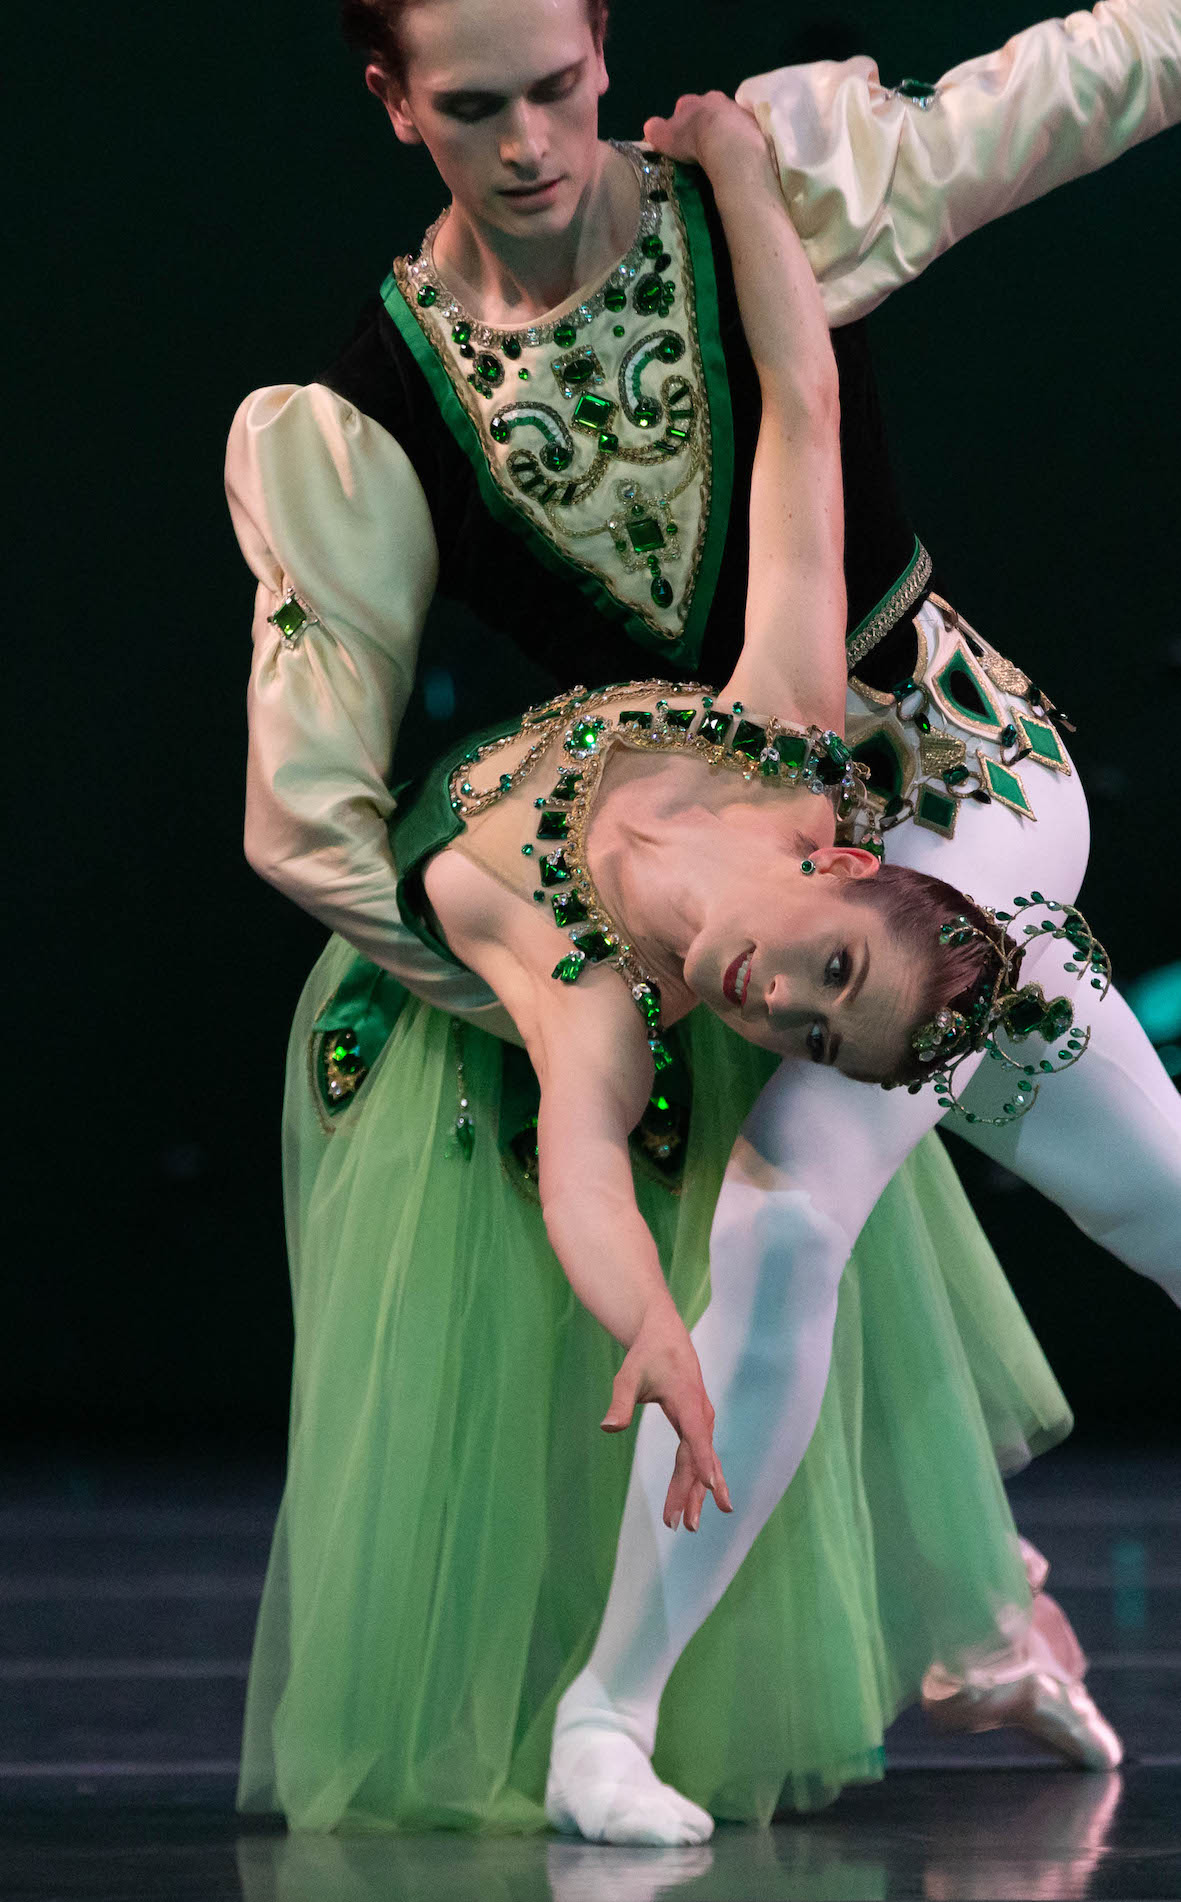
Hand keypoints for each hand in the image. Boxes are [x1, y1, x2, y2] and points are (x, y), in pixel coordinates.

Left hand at [601, 1300, 732, 1531]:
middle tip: (682, 1525)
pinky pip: (698, 1455)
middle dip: (690, 1493)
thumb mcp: (628, 1376)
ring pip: (700, 1461)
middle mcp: (700, 1414)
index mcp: (688, 1401)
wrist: (664, 1335)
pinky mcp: (697, 1423)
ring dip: (694, 1492)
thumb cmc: (646, 1355)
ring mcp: (701, 1420)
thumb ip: (620, 1402)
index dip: (704, 1464)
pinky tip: (696, 1500)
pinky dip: (696, 1478)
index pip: (697, 1439)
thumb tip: (609, 1428)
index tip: (713, 1490)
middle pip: (697, 1459)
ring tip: (686, 1524)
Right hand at [643, 91, 771, 182]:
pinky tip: (739, 151)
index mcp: (690, 103)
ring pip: (726, 117)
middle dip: (705, 123)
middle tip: (704, 146)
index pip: (683, 109)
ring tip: (723, 151)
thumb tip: (649, 128)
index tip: (682, 140)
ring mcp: (734, 108)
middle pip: (706, 110)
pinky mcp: (753, 121)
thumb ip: (656, 130)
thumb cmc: (693, 138)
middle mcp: (713, 99)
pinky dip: (741, 137)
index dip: (681, 124)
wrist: (728, 141)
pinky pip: (744, 128)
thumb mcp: (666, 136)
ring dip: (724, 130)